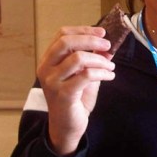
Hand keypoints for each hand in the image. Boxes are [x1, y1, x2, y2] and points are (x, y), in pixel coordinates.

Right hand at [37, 26, 115, 155]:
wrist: (67, 126)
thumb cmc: (75, 99)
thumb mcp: (84, 74)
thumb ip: (93, 59)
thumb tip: (107, 47)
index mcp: (48, 60)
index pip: (62, 35)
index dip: (83, 30)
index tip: (102, 32)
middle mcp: (46, 68)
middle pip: (66, 42)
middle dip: (91, 40)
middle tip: (107, 45)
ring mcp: (52, 81)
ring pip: (78, 58)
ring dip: (99, 60)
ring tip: (110, 66)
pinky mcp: (63, 94)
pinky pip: (86, 75)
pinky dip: (102, 73)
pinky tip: (110, 76)